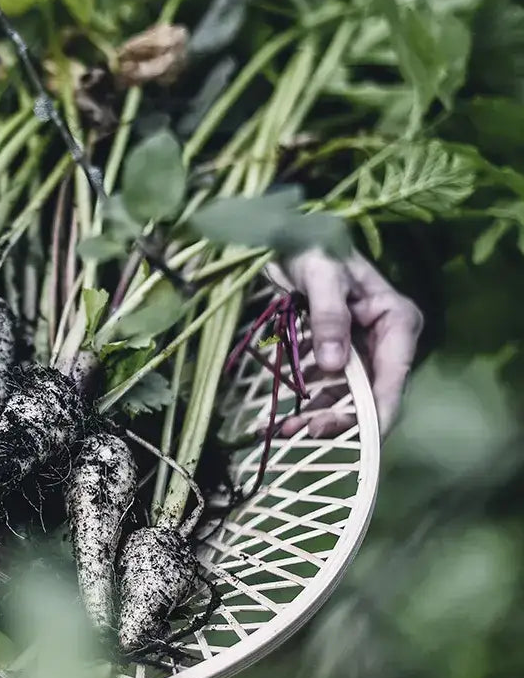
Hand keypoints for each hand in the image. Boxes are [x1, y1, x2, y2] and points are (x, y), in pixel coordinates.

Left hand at [279, 249, 423, 439]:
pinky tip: (281, 420)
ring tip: (286, 430)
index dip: (381, 412)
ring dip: (320, 416)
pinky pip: (327, 387)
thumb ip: (329, 317)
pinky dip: (307, 405)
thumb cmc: (313, 248)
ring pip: (348, 397)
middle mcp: (385, 341)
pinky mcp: (338, 355)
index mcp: (396, 320)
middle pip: (372, 393)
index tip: (363, 439)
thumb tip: (335, 365)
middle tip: (310, 432)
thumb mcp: (321, 276)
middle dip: (343, 418)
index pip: (394, 376)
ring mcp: (362, 350)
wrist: (289, 238)